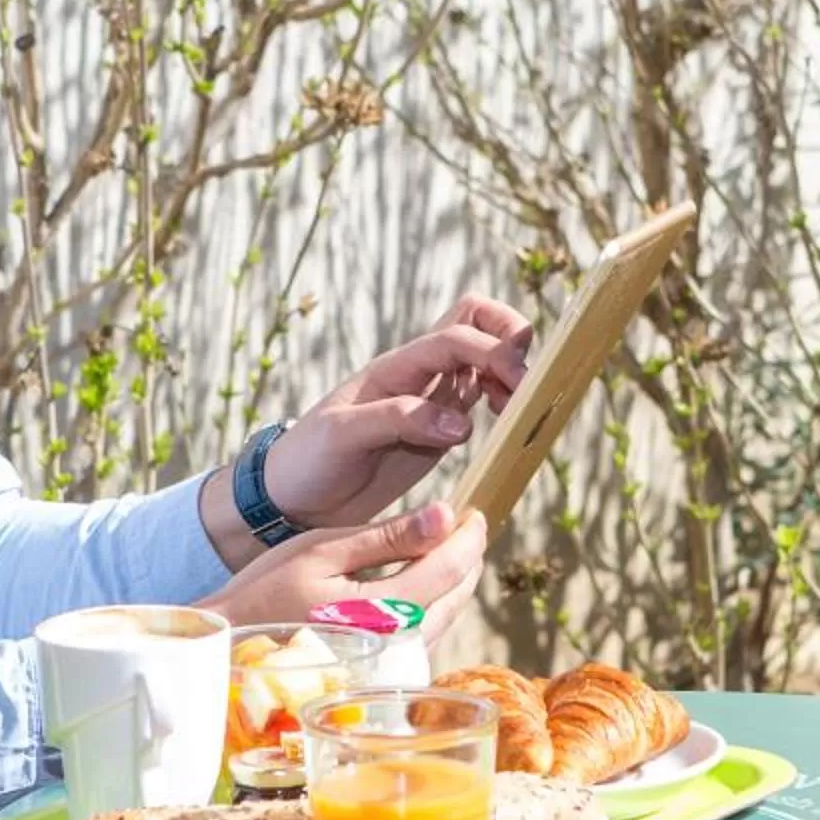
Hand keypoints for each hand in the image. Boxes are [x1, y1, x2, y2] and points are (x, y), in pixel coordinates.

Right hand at [201, 500, 487, 645]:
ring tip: (451, 547)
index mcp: (384, 608)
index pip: (449, 567)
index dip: (469, 535)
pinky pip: (427, 631)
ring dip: (456, 579)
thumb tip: (444, 516)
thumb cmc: (268, 589)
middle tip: (468, 525)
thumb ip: (388, 536)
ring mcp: (392, 660)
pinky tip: (426, 580)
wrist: (235, 640)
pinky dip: (437, 601)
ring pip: (447, 615)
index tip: (475, 510)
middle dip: (468, 556)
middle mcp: (398, 641)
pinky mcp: (383, 667)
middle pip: (457, 594)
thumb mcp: (324, 549)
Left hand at [258, 295, 532, 531]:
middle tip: (525, 383)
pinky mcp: (440, 431)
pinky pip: (481, 399)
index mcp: (396, 367)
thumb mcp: (343, 435)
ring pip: (485, 358)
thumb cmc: (310, 459)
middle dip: (510, 336)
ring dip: (511, 373)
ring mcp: (433, 400)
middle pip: (475, 321)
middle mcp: (419, 374)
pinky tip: (504, 426)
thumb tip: (459, 423)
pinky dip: (504, 403)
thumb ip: (399, 419)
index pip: (456, 337)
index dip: (493, 351)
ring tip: (516, 410)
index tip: (516, 384)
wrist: (295, 497)